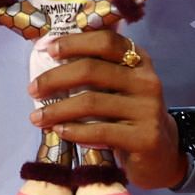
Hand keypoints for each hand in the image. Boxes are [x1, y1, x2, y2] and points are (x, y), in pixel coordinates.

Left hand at [27, 31, 182, 190]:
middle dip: (55, 78)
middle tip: (33, 89)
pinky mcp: (145, 137)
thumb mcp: (120, 86)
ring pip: (91, 102)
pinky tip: (59, 131)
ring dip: (57, 109)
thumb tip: (49, 54)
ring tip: (37, 117)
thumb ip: (97, 70)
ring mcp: (148, 109)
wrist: (161, 153)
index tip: (47, 49)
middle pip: (92, 70)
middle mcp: (146, 80)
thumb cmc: (129, 115)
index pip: (105, 41)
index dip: (74, 42)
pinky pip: (100, 131)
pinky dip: (74, 131)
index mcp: (139, 60)